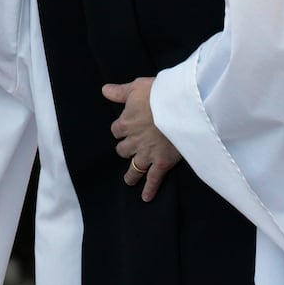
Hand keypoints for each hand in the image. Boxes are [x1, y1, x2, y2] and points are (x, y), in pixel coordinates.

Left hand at [102, 78, 181, 201]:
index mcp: (125, 123)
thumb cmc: (158, 94)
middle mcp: (133, 141)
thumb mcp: (136, 87)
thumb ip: (120, 92)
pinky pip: (153, 179)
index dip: (121, 129)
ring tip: (129, 180)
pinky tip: (146, 198)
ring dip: (131, 174)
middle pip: (123, 149)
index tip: (126, 128)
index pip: (116, 130)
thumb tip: (104, 90)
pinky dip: (149, 189)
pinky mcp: (161, 162)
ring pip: (134, 167)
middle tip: (130, 150)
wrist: (179, 108)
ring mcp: (147, 153)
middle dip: (126, 149)